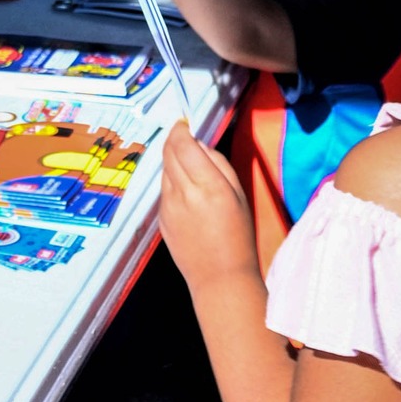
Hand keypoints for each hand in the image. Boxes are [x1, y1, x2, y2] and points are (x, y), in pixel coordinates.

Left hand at [158, 119, 257, 289]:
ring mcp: (169, 206)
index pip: (183, 145)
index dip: (180, 130)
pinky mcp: (161, 218)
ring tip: (192, 171)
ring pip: (164, 170)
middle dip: (175, 141)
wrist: (220, 277)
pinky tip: (188, 196)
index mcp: (209, 186)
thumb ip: (219, 164)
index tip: (184, 124)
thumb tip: (199, 144)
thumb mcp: (239, 195)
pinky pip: (164, 190)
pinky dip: (172, 183)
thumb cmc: (238, 237)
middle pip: (168, 153)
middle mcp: (184, 193)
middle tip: (185, 138)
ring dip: (174, 162)